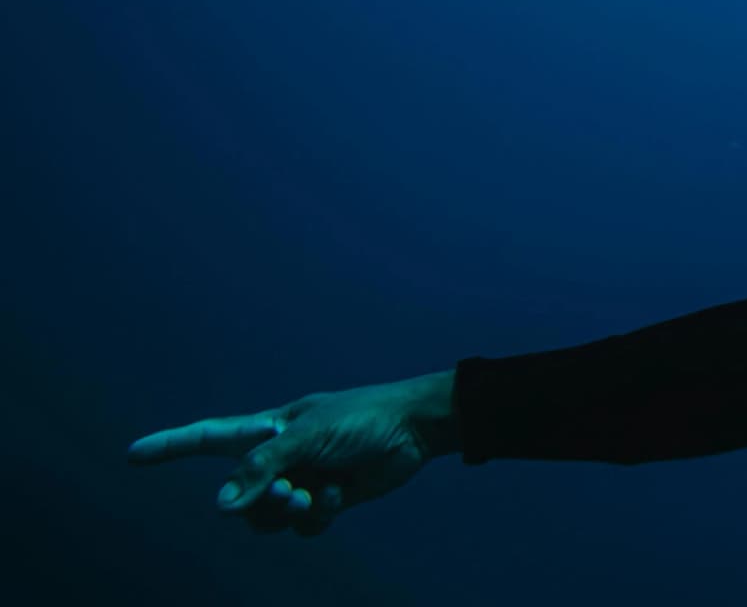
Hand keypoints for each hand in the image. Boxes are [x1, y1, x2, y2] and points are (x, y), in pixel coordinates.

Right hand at [127, 371, 456, 535]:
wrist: (415, 430)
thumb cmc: (362, 418)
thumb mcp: (306, 436)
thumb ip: (262, 468)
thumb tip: (222, 506)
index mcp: (269, 429)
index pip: (209, 438)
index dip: (171, 446)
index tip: (133, 455)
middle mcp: (281, 456)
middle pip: (241, 496)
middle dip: (262, 500)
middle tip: (293, 490)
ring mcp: (303, 479)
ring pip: (269, 518)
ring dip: (288, 512)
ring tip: (314, 495)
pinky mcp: (329, 499)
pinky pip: (304, 526)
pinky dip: (320, 516)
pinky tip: (342, 493)